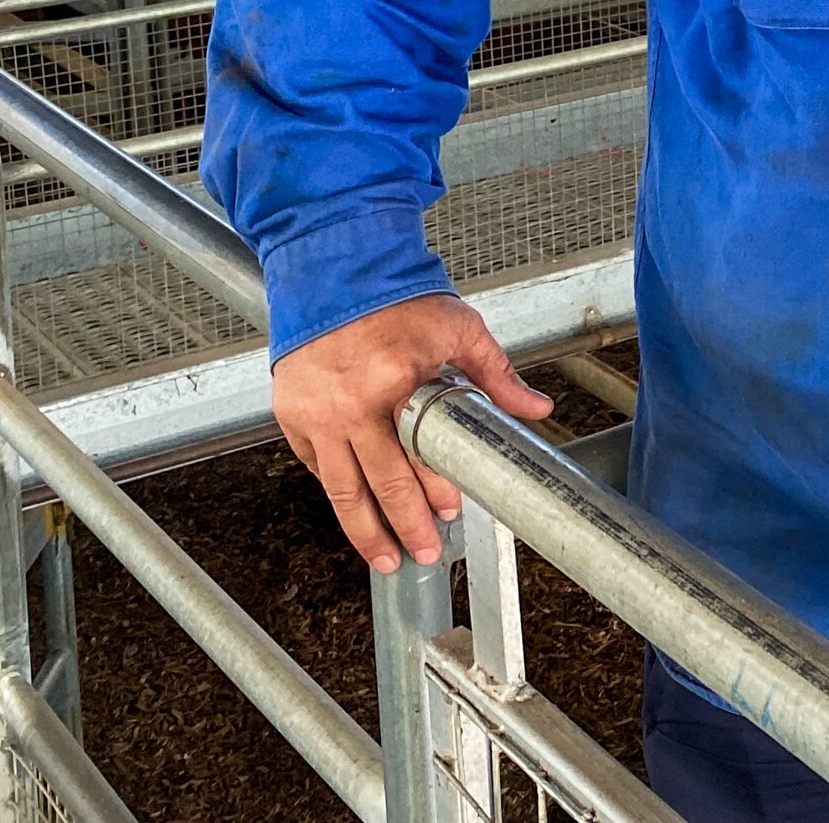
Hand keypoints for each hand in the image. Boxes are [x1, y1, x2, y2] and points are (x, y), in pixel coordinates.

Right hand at [270, 293, 554, 572]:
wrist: (334, 269)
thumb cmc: (395, 297)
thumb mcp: (458, 328)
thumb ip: (497, 374)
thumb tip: (536, 408)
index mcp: (395, 381)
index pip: (418, 455)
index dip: (435, 490)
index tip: (451, 511)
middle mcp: (350, 403)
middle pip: (380, 483)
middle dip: (405, 525)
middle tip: (424, 552)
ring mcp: (315, 412)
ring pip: (341, 488)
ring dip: (364, 529)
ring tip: (385, 558)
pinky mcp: (292, 413)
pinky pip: (316, 466)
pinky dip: (337, 491)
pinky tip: (355, 512)